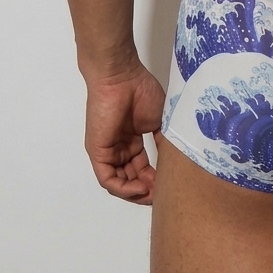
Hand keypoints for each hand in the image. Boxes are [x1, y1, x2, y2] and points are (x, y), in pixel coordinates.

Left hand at [84, 62, 164, 204]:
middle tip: (163, 195)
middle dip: (147, 190)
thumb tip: (174, 163)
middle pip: (131, 178)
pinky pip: (108, 179)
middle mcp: (119, 148)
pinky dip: (124, 188)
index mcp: (132, 140)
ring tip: (153, 194)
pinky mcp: (97, 152)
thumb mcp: (159, 121)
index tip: (170, 185)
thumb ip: (164, 143)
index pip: (141, 169)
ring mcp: (107, 151)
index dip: (155, 180)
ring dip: (136, 193)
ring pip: (119, 182)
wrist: (121, 77)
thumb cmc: (141, 92)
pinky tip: (140, 188)